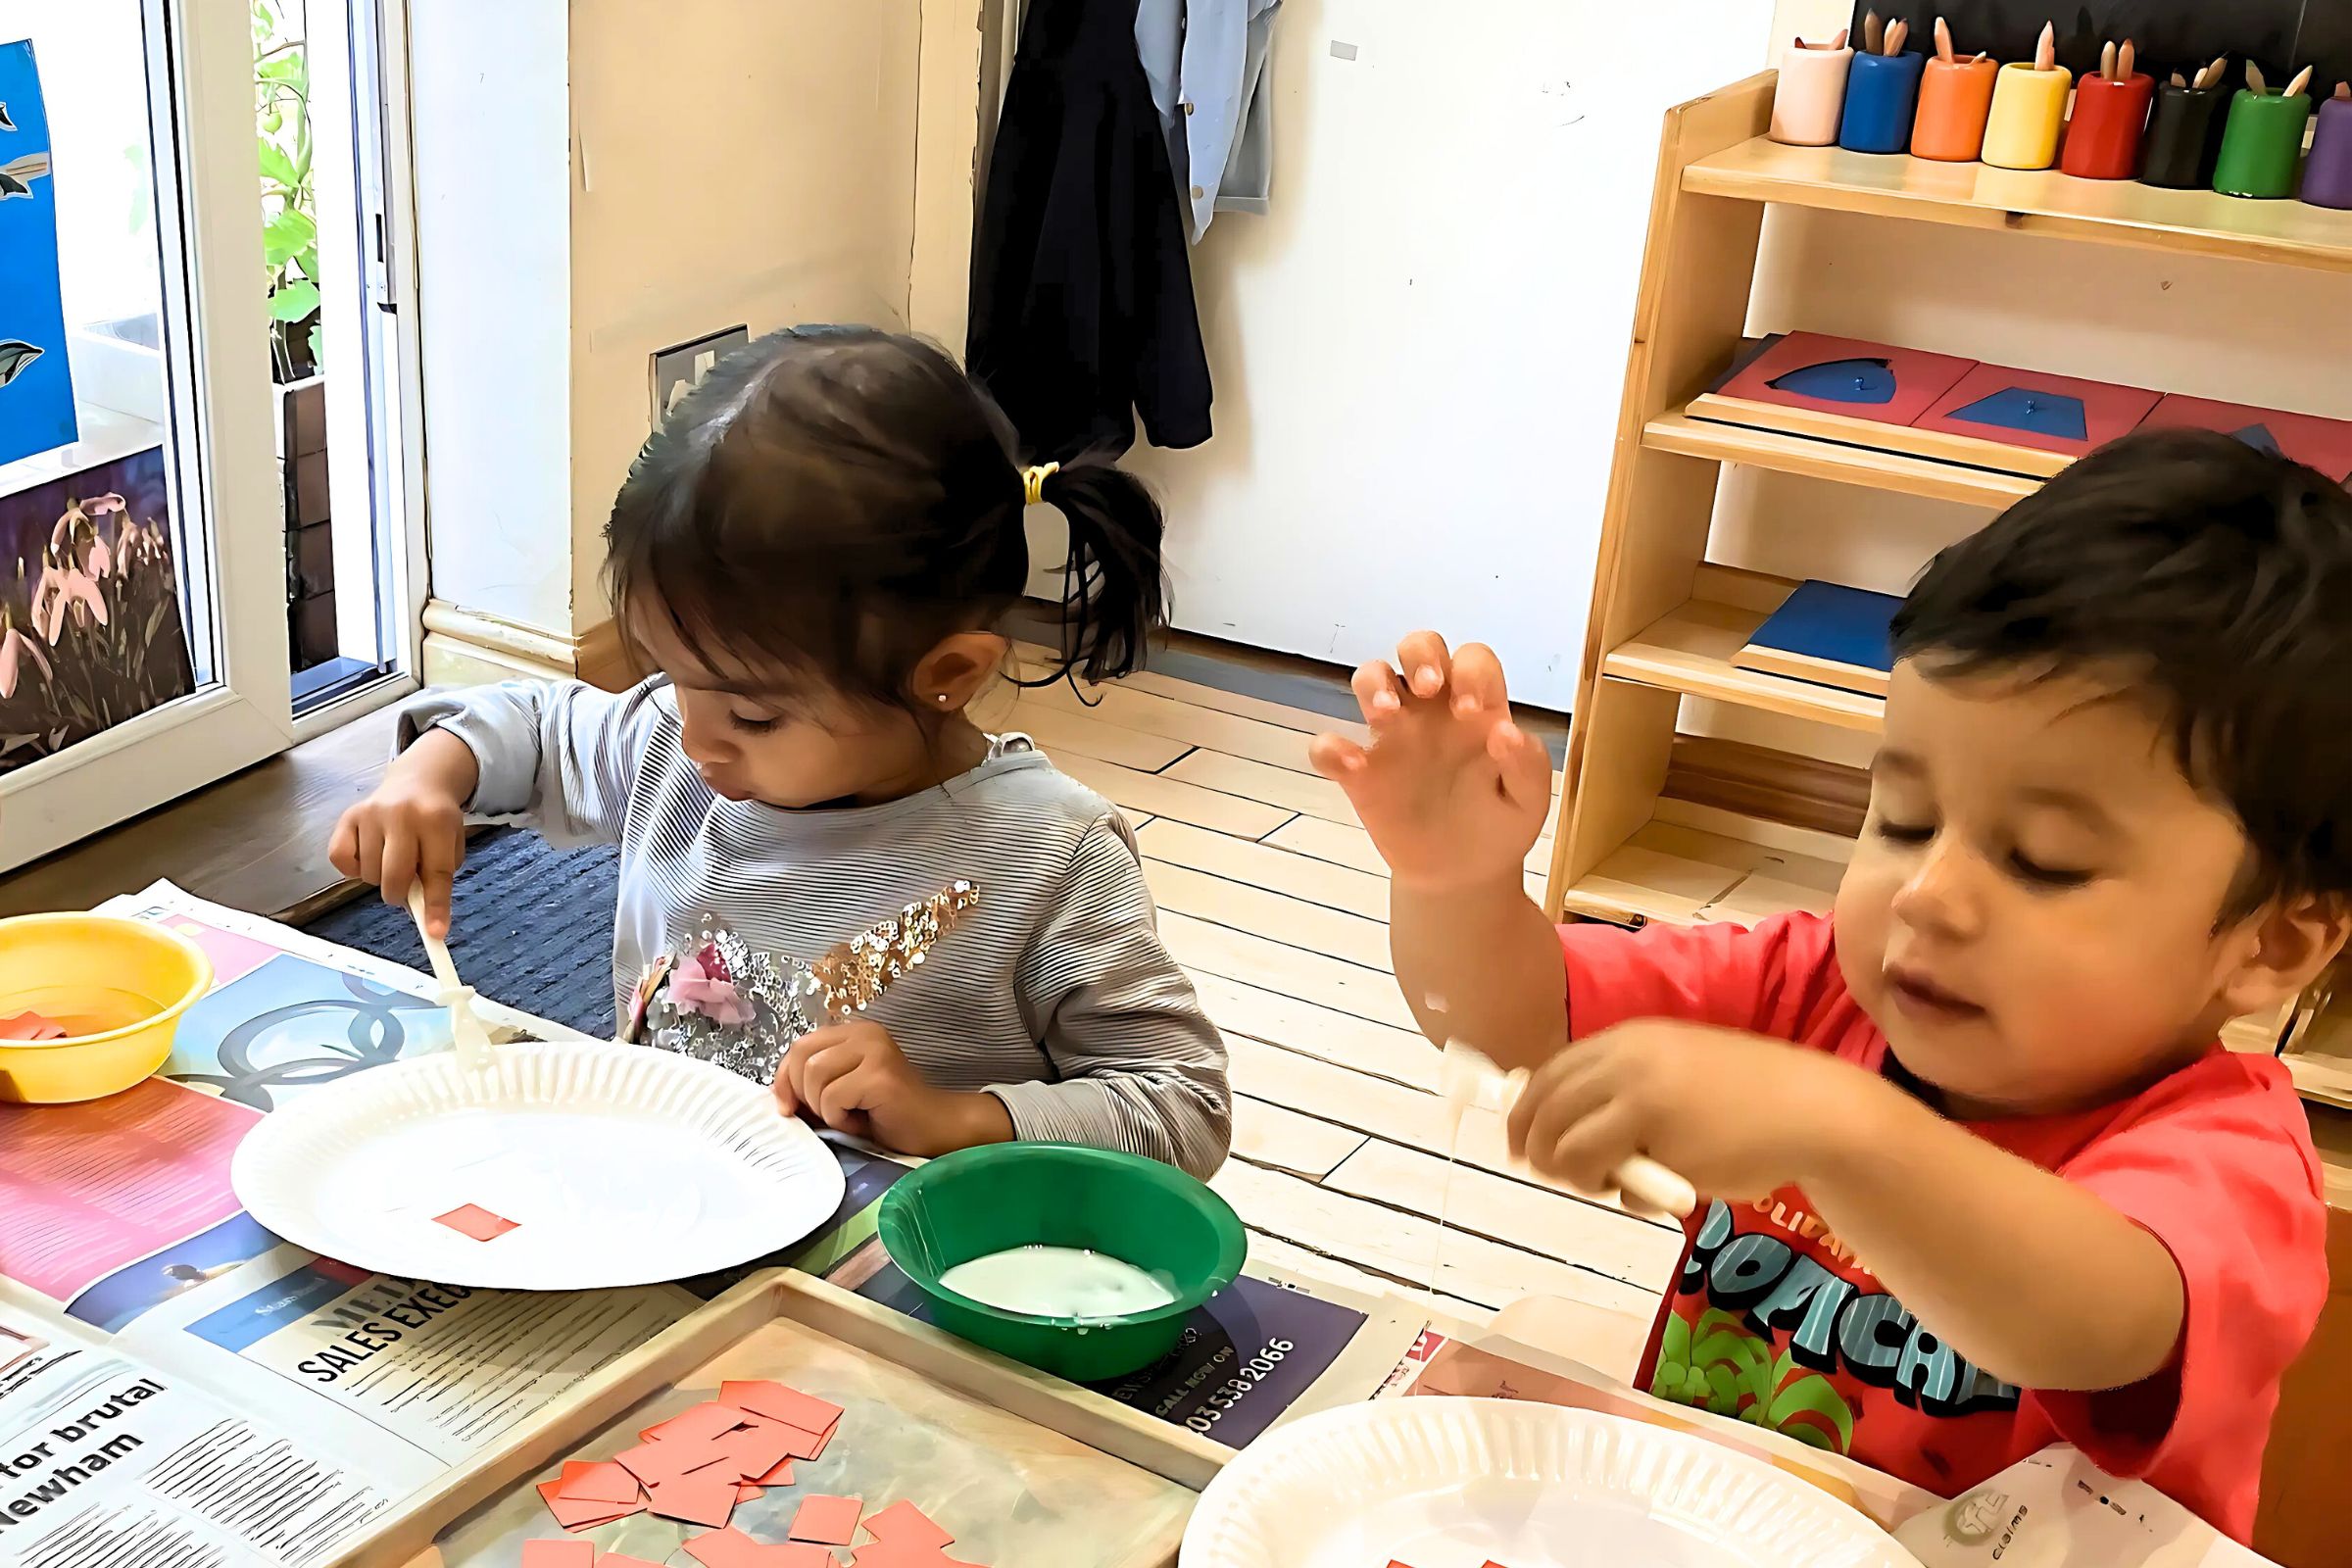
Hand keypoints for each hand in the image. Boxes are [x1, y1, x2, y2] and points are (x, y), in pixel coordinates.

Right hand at [328, 738, 470, 936]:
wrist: (419, 781)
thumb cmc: (437, 822)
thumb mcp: (451, 844)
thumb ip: (438, 877)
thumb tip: (423, 917)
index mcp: (437, 821)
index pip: (437, 872)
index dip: (435, 906)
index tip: (434, 933)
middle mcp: (402, 814)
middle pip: (395, 876)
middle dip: (400, 896)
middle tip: (405, 891)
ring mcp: (371, 813)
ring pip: (369, 873)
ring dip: (380, 879)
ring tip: (392, 860)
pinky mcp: (348, 816)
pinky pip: (340, 859)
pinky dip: (352, 869)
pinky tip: (369, 856)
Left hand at [774, 1018, 1012, 1156]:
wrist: (935, 1128)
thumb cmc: (887, 1115)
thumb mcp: (841, 1091)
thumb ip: (812, 1083)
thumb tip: (776, 1095)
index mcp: (854, 1032)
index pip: (800, 1045)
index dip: (785, 1078)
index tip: (788, 1107)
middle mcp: (865, 1033)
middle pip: (801, 1057)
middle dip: (803, 1094)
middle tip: (827, 1114)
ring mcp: (875, 1051)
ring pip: (814, 1077)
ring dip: (824, 1108)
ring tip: (850, 1116)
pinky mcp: (880, 1075)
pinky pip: (833, 1097)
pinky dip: (840, 1118)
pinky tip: (862, 1120)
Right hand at [1308, 632, 1551, 891]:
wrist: (1463, 875)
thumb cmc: (1500, 826)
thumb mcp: (1529, 801)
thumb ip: (1527, 764)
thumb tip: (1505, 730)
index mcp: (1477, 707)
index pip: (1473, 659)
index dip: (1471, 672)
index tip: (1470, 710)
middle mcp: (1432, 709)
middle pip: (1417, 647)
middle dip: (1419, 654)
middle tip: (1427, 688)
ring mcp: (1393, 737)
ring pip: (1370, 677)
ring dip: (1373, 684)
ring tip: (1385, 713)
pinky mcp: (1360, 773)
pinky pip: (1329, 747)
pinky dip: (1331, 749)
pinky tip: (1354, 768)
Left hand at [1506, 1021, 1896, 1201]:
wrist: (1810, 1111)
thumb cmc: (1745, 1099)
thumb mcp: (1673, 1073)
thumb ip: (1620, 1091)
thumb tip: (1554, 1128)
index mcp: (1626, 1040)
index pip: (1548, 1075)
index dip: (1524, 1113)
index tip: (1519, 1143)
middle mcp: (1624, 1061)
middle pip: (1542, 1113)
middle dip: (1538, 1153)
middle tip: (1557, 1175)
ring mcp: (1638, 1099)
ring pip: (1565, 1152)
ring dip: (1579, 1178)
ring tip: (1617, 1183)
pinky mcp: (1659, 1141)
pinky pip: (1611, 1182)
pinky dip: (1625, 1196)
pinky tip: (1663, 1188)